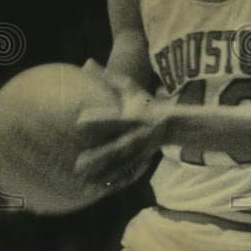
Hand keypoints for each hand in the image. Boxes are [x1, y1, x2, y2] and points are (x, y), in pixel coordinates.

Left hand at [75, 72, 165, 190]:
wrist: (172, 123)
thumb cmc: (145, 102)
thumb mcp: (130, 87)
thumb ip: (109, 77)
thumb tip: (86, 62)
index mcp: (134, 116)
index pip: (115, 119)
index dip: (99, 120)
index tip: (78, 122)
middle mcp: (138, 135)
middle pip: (118, 148)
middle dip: (99, 157)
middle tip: (78, 163)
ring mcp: (140, 152)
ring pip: (121, 166)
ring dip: (103, 174)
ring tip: (83, 181)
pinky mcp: (140, 162)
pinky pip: (127, 175)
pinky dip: (113, 182)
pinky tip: (97, 189)